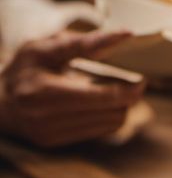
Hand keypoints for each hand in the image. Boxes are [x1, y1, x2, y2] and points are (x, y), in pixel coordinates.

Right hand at [0, 31, 145, 148]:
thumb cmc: (25, 67)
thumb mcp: (46, 46)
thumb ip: (85, 41)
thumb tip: (125, 34)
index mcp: (43, 92)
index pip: (101, 97)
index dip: (128, 89)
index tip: (142, 79)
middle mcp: (46, 118)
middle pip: (111, 113)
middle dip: (127, 97)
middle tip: (132, 82)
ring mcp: (50, 134)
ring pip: (110, 125)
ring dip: (120, 107)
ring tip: (113, 91)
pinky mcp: (55, 143)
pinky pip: (99, 132)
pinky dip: (107, 117)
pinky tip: (100, 104)